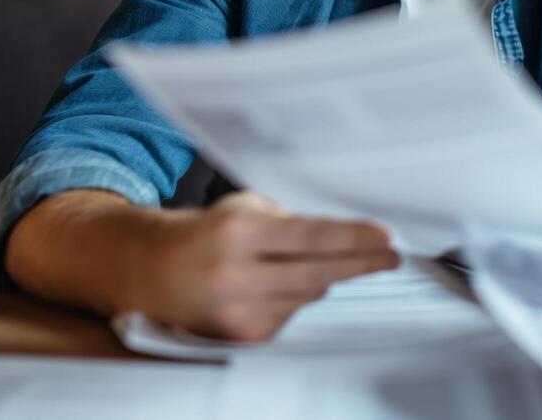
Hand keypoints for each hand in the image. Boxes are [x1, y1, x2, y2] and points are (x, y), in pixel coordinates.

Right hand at [131, 191, 398, 340]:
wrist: (150, 270)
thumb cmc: (203, 232)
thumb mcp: (242, 206)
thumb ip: (287, 220)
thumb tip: (340, 238)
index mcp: (238, 233)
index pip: (311, 237)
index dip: (354, 240)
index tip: (386, 238)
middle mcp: (237, 275)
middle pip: (318, 273)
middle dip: (361, 264)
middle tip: (391, 257)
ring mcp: (238, 310)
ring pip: (307, 295)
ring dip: (322, 277)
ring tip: (311, 263)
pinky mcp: (241, 335)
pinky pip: (290, 315)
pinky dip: (294, 298)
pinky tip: (276, 284)